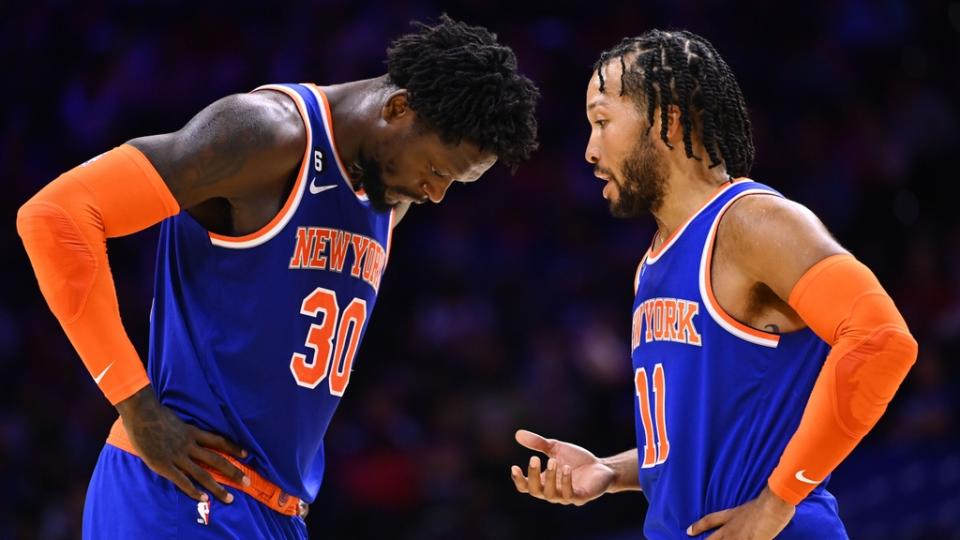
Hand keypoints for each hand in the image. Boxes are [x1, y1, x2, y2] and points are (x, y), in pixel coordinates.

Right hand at [116, 386, 249, 503]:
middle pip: (217, 460)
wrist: (141, 414)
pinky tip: (203, 499)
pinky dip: (193, 491)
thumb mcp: (176, 419)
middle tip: (247, 482)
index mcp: (193, 432)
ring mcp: (178, 456)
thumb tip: (188, 432)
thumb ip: (184, 429)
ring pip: (203, 474)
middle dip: (233, 472)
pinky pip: (182, 481)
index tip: (246, 454)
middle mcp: (190, 445)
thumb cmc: (155, 414)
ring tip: (230, 498)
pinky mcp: (165, 465)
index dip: (233, 447)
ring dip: (217, 488)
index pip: (219, 440)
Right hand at [510, 429, 616, 505]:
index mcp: (544, 482)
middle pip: (535, 491)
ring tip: (552, 460)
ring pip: (551, 494)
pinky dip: (566, 481)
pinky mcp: (580, 497)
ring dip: (550, 477)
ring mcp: (566, 497)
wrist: (602, 467)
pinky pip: (569, 494)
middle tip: (534, 458)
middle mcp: (552, 492)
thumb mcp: (555, 449)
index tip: (515, 466)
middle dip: (533, 475)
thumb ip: (538, 444)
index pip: (526, 487)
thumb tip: (518, 434)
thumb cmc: (576, 460)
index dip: (519, 480)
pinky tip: (566, 468)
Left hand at [687, 486, 794, 538]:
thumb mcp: (750, 507)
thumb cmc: (766, 503)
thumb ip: (744, 514)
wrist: (772, 506)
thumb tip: (744, 519)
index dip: (698, 526)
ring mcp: (738, 539)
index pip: (709, 520)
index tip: (688, 531)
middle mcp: (730, 529)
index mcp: (730, 516)